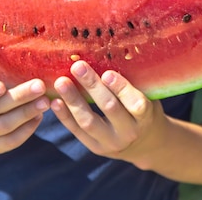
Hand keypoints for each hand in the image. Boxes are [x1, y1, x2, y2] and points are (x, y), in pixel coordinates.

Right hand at [0, 79, 49, 153]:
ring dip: (27, 112)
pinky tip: (40, 116)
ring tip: (45, 101)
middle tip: (40, 86)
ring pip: (5, 125)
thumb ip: (7, 73)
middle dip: (20, 97)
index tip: (1, 86)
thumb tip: (31, 58)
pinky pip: (11, 141)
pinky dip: (27, 129)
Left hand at [51, 61, 166, 165]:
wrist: (143, 143)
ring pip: (89, 122)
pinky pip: (77, 131)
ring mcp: (111, 143)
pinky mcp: (95, 148)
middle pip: (109, 108)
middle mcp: (129, 133)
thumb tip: (108, 53)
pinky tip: (55, 102)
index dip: (122, 89)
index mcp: (146, 118)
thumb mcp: (146, 96)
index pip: (136, 104)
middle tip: (78, 67)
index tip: (107, 73)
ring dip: (73, 100)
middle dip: (92, 87)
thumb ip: (132, 83)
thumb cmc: (142, 109)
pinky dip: (65, 116)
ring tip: (61, 82)